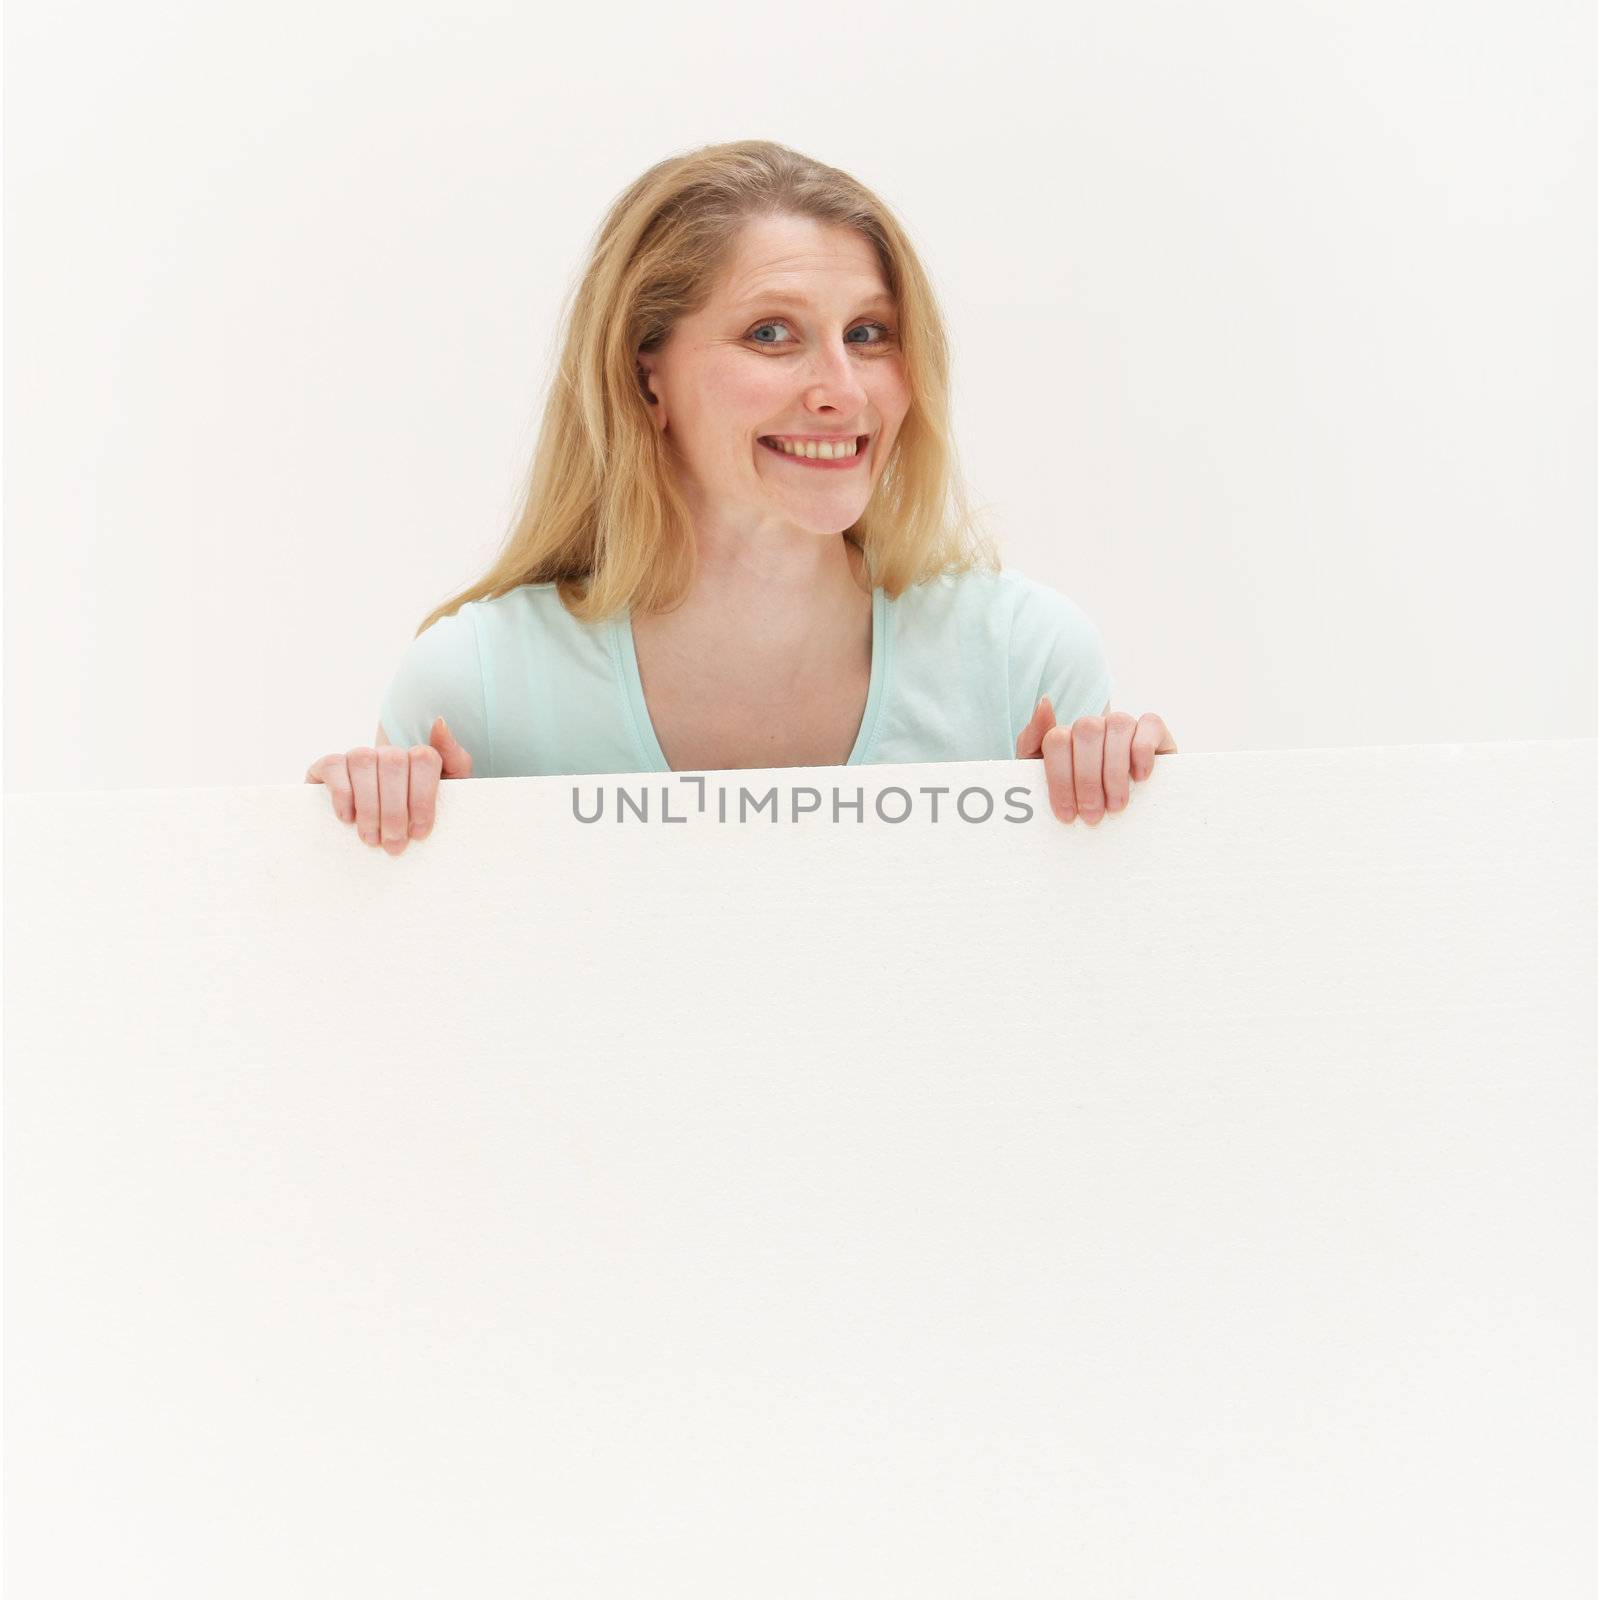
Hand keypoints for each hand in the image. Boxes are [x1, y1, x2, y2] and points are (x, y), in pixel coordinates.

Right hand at [305, 716, 473, 854]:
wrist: (379, 832)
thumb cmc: (415, 818)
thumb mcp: (448, 793)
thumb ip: (454, 759)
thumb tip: (440, 721)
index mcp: (419, 757)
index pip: (425, 760)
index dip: (422, 798)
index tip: (419, 833)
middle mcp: (388, 752)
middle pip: (394, 764)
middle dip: (395, 810)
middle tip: (394, 845)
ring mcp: (358, 756)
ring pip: (364, 763)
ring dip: (369, 805)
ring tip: (372, 839)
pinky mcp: (329, 765)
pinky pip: (333, 766)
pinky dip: (342, 792)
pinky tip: (347, 818)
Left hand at [1015, 698, 1176, 824]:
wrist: (1127, 819)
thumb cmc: (1081, 802)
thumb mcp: (1044, 781)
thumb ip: (1032, 742)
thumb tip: (1044, 702)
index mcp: (1065, 736)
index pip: (1056, 740)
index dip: (1060, 778)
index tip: (1066, 814)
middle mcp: (1094, 725)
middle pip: (1086, 731)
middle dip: (1087, 780)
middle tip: (1092, 816)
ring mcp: (1124, 725)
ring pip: (1117, 726)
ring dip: (1115, 771)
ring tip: (1115, 806)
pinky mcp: (1155, 730)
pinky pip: (1149, 725)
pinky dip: (1142, 752)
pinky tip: (1140, 779)